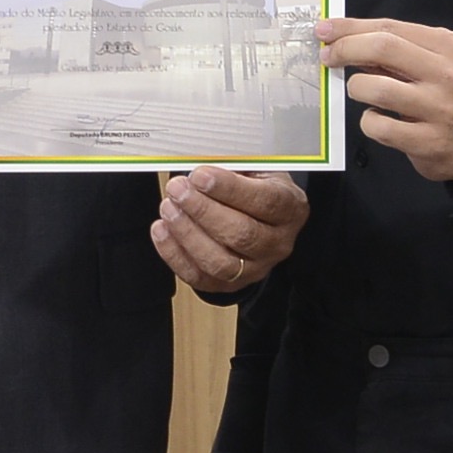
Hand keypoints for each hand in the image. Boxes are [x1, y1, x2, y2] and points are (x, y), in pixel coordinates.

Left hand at [152, 168, 307, 291]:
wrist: (261, 218)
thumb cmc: (255, 189)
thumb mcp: (255, 170)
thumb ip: (231, 168)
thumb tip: (198, 169)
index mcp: (290, 208)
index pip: (264, 201)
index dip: (229, 189)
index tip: (200, 176)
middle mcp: (278, 243)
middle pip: (241, 234)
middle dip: (202, 210)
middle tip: (178, 190)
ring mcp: (256, 268)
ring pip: (220, 262)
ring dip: (187, 234)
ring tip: (168, 208)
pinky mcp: (230, 284)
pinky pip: (199, 277)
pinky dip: (174, 254)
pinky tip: (162, 230)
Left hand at [325, 19, 452, 181]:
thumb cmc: (444, 96)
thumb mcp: (432, 63)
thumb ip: (395, 49)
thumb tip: (341, 37)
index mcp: (449, 46)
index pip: (390, 27)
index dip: (350, 27)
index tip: (325, 30)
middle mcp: (449, 74)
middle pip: (383, 47)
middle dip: (345, 49)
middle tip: (328, 56)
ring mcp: (441, 109)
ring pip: (376, 88)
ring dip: (356, 87)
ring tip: (360, 91)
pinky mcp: (429, 141)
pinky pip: (380, 127)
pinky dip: (369, 121)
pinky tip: (377, 120)